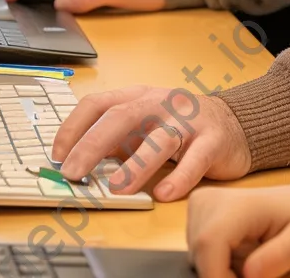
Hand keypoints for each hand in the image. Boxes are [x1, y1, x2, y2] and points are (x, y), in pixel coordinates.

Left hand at [52, 83, 251, 200]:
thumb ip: (114, 140)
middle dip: (94, 144)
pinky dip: (180, 178)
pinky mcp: (212, 141)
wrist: (234, 123)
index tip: (56, 153)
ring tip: (117, 187)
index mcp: (139, 97)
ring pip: (160, 139)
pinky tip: (165, 193)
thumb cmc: (180, 125)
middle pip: (123, 116)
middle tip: (73, 171)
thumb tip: (73, 163)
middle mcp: (162, 103)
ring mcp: (188, 120)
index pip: (100, 103)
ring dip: (136, 164)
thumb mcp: (144, 125)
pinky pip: (195, 160)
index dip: (74, 126)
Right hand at [187, 181, 289, 277]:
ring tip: (255, 262)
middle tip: (258, 275)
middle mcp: (214, 198)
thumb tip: (247, 275)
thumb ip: (276, 259)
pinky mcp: (204, 211)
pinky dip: (220, 263)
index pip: (208, 245)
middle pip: (198, 254)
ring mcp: (206, 203)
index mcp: (239, 204)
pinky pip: (200, 250)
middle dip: (222, 276)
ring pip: (197, 255)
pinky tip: (244, 257)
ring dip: (222, 269)